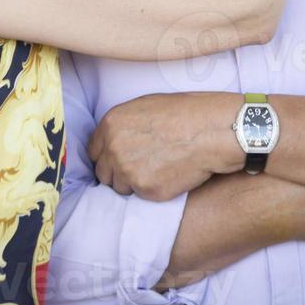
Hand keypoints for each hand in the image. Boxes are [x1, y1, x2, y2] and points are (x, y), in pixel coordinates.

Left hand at [89, 92, 243, 202]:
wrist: (210, 131)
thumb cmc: (184, 114)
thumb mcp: (144, 107)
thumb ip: (122, 126)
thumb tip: (114, 139)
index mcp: (110, 125)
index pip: (94, 151)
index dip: (107, 157)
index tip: (118, 161)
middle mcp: (113, 148)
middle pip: (103, 172)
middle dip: (117, 173)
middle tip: (139, 170)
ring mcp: (127, 170)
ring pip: (120, 187)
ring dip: (133, 184)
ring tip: (157, 172)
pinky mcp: (145, 189)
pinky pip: (140, 196)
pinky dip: (151, 191)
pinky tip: (167, 178)